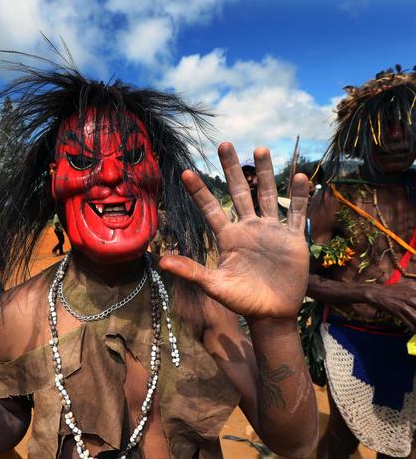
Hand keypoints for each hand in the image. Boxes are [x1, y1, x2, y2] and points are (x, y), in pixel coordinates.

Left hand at [160, 142, 309, 320]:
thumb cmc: (241, 301)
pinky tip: (299, 176)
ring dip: (265, 173)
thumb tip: (160, 262)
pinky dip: (298, 195)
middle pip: (239, 192)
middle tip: (224, 144)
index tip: (186, 172)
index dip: (199, 191)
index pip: (210, 208)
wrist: (272, 314)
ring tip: (261, 148)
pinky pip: (295, 212)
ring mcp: (270, 231)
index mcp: (228, 237)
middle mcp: (248, 228)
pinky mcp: (292, 238)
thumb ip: (191, 271)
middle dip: (232, 169)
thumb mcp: (214, 286)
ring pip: (267, 195)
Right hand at [369, 280, 415, 331]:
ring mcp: (404, 307)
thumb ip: (415, 292)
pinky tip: (414, 331)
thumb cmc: (392, 290)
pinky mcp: (397, 312)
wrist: (376, 293)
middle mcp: (411, 300)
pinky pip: (408, 322)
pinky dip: (412, 328)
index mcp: (414, 293)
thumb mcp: (407, 287)